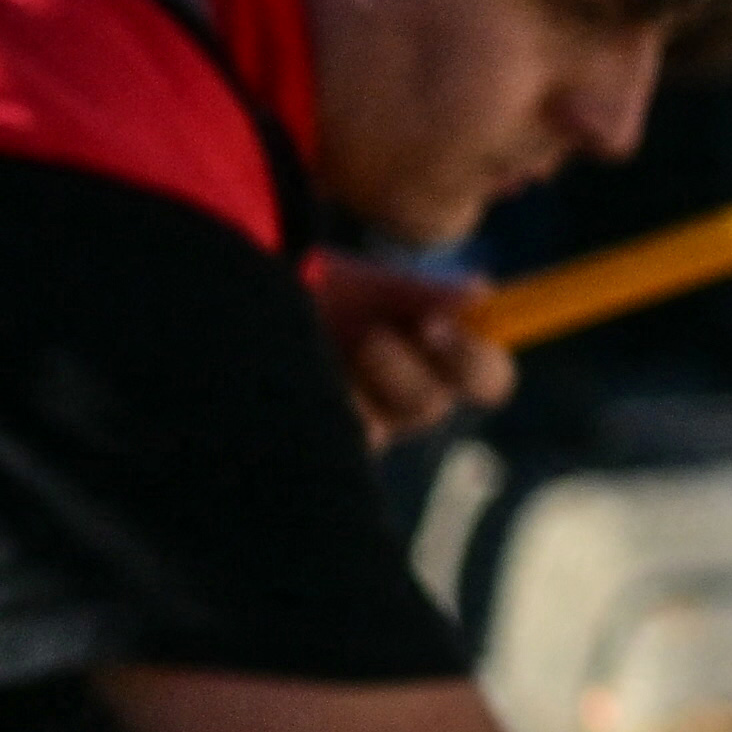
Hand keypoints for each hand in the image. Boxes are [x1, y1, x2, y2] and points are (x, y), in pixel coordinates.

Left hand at [309, 251, 512, 444]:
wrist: (244, 304)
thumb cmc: (319, 291)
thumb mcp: (368, 286)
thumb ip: (421, 294)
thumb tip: (479, 293)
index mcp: (435, 359)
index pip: (486, 378)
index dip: (472, 359)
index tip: (436, 325)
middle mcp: (403, 400)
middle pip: (429, 407)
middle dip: (402, 369)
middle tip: (372, 337)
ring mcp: (359, 426)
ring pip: (374, 429)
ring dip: (351, 389)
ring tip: (316, 348)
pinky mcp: (312, 445)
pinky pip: (324, 440)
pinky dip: (308, 403)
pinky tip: (290, 374)